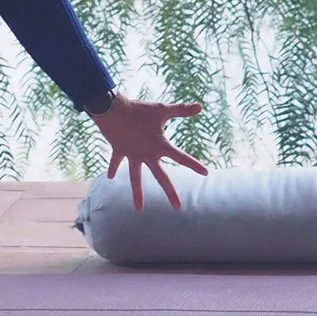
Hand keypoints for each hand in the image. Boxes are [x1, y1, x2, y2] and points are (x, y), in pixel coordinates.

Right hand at [88, 93, 208, 208]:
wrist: (112, 109)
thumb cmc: (139, 109)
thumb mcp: (162, 109)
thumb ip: (181, 110)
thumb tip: (200, 106)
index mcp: (160, 146)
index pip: (181, 157)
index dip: (194, 164)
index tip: (206, 172)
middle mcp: (147, 154)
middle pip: (161, 177)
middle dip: (170, 193)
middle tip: (178, 208)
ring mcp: (132, 155)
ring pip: (136, 178)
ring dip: (138, 193)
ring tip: (139, 209)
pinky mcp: (119, 150)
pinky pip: (116, 162)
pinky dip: (113, 168)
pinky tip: (110, 178)